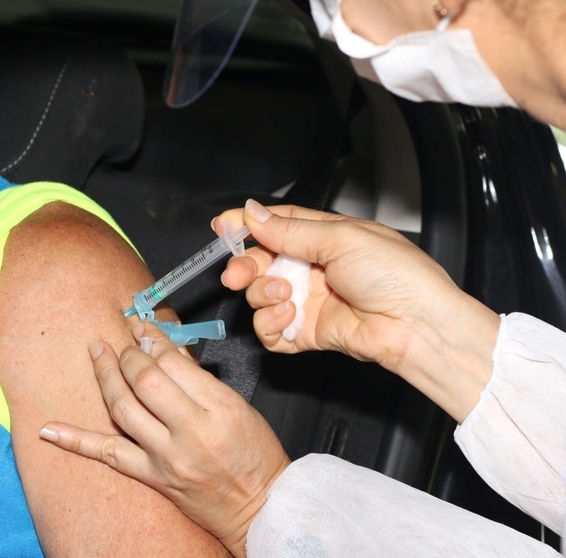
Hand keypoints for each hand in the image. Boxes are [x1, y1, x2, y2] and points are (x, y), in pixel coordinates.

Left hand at [39, 323, 290, 557]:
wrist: (259, 506)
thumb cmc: (256, 453)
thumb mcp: (239, 405)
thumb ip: (198, 377)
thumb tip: (164, 348)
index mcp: (218, 407)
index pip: (173, 363)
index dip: (152, 339)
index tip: (142, 326)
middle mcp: (190, 431)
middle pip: (144, 380)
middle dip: (127, 354)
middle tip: (122, 341)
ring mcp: (167, 457)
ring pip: (122, 409)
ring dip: (105, 376)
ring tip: (97, 353)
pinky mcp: (152, 477)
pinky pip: (108, 455)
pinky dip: (75, 441)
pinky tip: (48, 429)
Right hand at [216, 199, 499, 422]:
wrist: (417, 325)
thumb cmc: (395, 274)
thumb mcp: (340, 237)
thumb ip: (290, 230)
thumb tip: (253, 213)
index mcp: (324, 237)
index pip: (276, 225)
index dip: (247, 225)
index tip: (221, 227)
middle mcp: (313, 267)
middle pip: (261, 262)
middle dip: (244, 266)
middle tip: (236, 273)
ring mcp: (309, 301)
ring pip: (261, 296)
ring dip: (262, 294)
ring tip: (284, 294)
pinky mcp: (308, 332)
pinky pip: (272, 331)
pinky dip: (271, 325)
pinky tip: (287, 317)